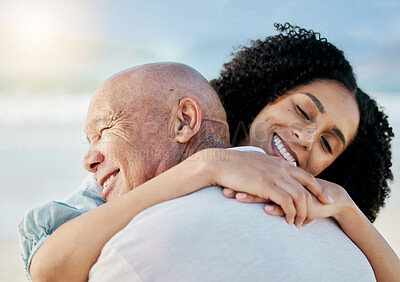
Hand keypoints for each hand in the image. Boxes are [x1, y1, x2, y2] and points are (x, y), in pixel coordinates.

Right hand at [197, 149, 333, 224]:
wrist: (218, 163)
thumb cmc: (232, 165)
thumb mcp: (254, 161)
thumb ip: (268, 166)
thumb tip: (276, 170)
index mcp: (278, 163)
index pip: (305, 175)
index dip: (317, 188)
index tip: (326, 198)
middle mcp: (280, 168)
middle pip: (307, 186)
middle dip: (316, 201)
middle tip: (319, 214)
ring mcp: (274, 176)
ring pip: (299, 196)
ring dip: (302, 212)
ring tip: (299, 223)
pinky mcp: (266, 185)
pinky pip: (287, 202)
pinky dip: (291, 212)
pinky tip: (288, 220)